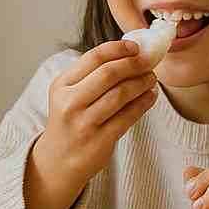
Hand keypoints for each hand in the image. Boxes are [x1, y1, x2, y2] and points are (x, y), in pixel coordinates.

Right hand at [24, 40, 157, 208]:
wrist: (58, 161)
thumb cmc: (70, 120)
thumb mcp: (68, 94)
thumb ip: (91, 74)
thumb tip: (129, 52)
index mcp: (61, 86)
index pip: (93, 58)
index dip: (118, 49)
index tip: (136, 47)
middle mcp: (70, 103)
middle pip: (109, 74)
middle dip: (134, 64)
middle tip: (148, 62)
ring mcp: (84, 124)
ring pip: (121, 94)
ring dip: (141, 83)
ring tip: (151, 78)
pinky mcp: (100, 141)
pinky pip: (128, 116)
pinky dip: (144, 103)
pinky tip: (150, 96)